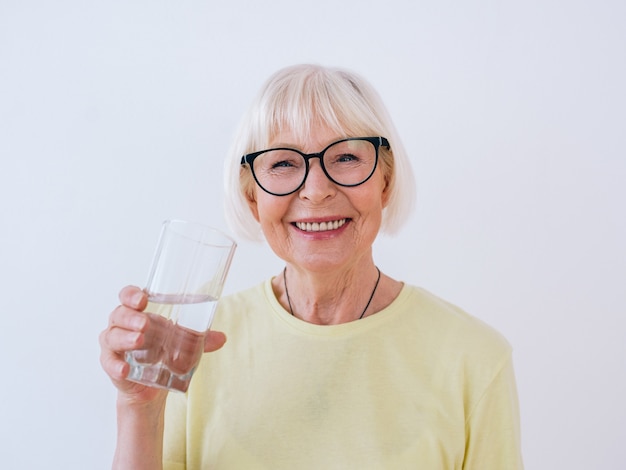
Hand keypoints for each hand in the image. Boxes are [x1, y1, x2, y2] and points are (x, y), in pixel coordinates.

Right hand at [99, 286, 226, 404]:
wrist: (152, 385)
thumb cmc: (162, 353)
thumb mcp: (183, 342)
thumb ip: (200, 339)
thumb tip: (222, 338)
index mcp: (137, 313)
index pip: (127, 296)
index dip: (131, 294)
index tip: (142, 298)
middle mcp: (121, 325)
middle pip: (119, 314)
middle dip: (131, 317)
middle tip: (145, 323)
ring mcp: (114, 345)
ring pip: (112, 336)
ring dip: (124, 337)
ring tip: (139, 341)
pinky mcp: (112, 365)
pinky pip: (109, 363)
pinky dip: (115, 365)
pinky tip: (125, 369)